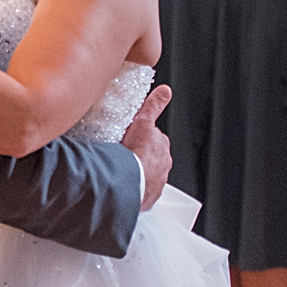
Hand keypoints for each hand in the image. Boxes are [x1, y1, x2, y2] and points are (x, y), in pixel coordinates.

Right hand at [121, 84, 172, 209]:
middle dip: (139, 154)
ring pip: (146, 173)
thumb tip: (165, 90)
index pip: (152, 138)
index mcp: (162, 146)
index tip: (129, 138)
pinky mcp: (149, 196)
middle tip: (122, 152)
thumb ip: (154, 105)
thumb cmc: (134, 153)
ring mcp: (157, 181)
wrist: (127, 181)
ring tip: (121, 169)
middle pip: (150, 156)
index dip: (139, 136)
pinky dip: (135, 187)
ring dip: (137, 171)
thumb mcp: (143, 121)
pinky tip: (124, 183)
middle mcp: (163, 164)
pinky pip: (142, 190)